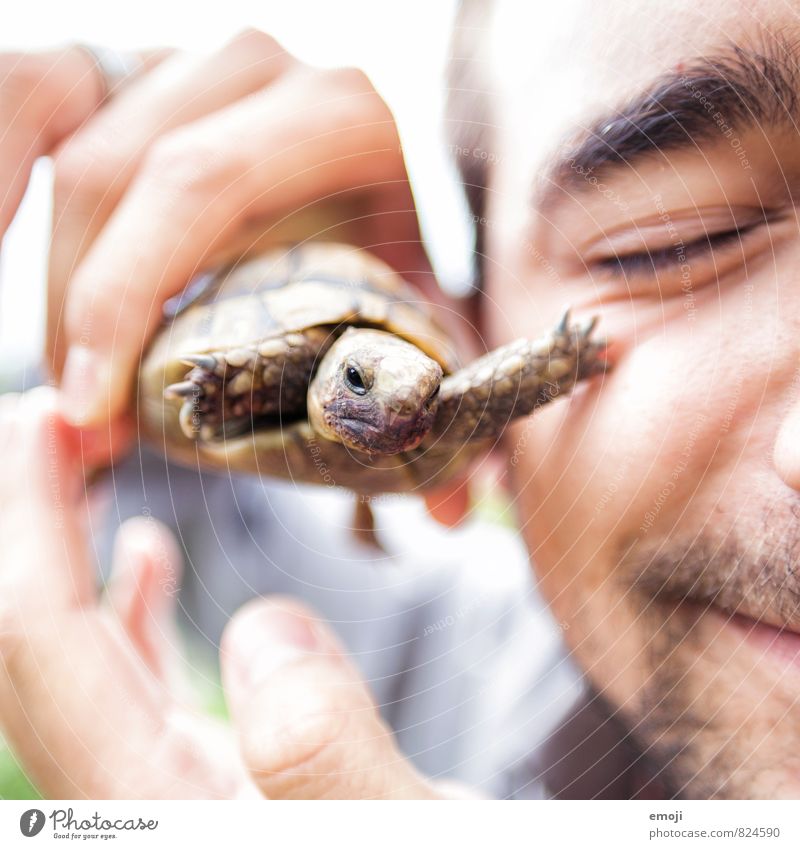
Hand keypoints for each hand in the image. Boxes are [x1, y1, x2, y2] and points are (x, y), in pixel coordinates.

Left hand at [0, 388, 463, 797]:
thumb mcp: (408, 834)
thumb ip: (325, 755)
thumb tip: (259, 629)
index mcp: (157, 812)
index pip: (44, 648)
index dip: (28, 524)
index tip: (43, 421)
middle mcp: (134, 800)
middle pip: (32, 645)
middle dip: (27, 521)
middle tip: (46, 419)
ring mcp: (161, 787)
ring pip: (71, 656)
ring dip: (61, 551)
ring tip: (79, 464)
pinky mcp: (201, 774)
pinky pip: (127, 677)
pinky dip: (122, 603)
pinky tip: (145, 555)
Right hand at [31, 31, 435, 426]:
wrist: (376, 172)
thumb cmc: (395, 249)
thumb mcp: (419, 307)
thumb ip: (430, 388)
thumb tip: (450, 512)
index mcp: (340, 113)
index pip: (199, 186)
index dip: (124, 297)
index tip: (97, 408)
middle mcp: (260, 68)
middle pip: (115, 172)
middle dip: (77, 305)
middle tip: (84, 414)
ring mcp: (189, 61)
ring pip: (71, 151)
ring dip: (49, 270)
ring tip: (69, 365)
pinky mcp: (134, 72)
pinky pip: (33, 105)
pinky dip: (7, 180)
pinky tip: (13, 253)